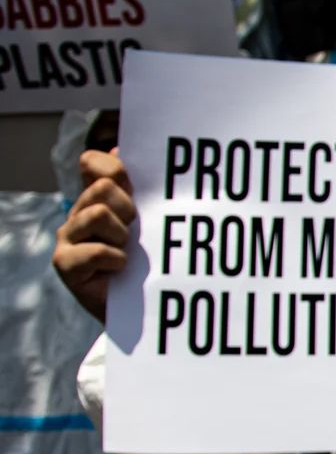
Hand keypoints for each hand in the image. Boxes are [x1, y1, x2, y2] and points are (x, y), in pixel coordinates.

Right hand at [53, 148, 135, 322]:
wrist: (142, 307)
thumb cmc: (149, 260)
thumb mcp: (151, 221)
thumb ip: (141, 188)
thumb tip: (120, 146)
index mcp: (98, 197)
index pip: (93, 162)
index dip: (115, 168)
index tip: (134, 188)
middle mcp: (79, 212)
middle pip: (102, 187)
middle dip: (128, 207)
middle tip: (135, 230)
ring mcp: (68, 237)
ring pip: (97, 213)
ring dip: (122, 234)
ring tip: (127, 251)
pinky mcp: (65, 263)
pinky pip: (94, 250)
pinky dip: (115, 259)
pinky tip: (121, 268)